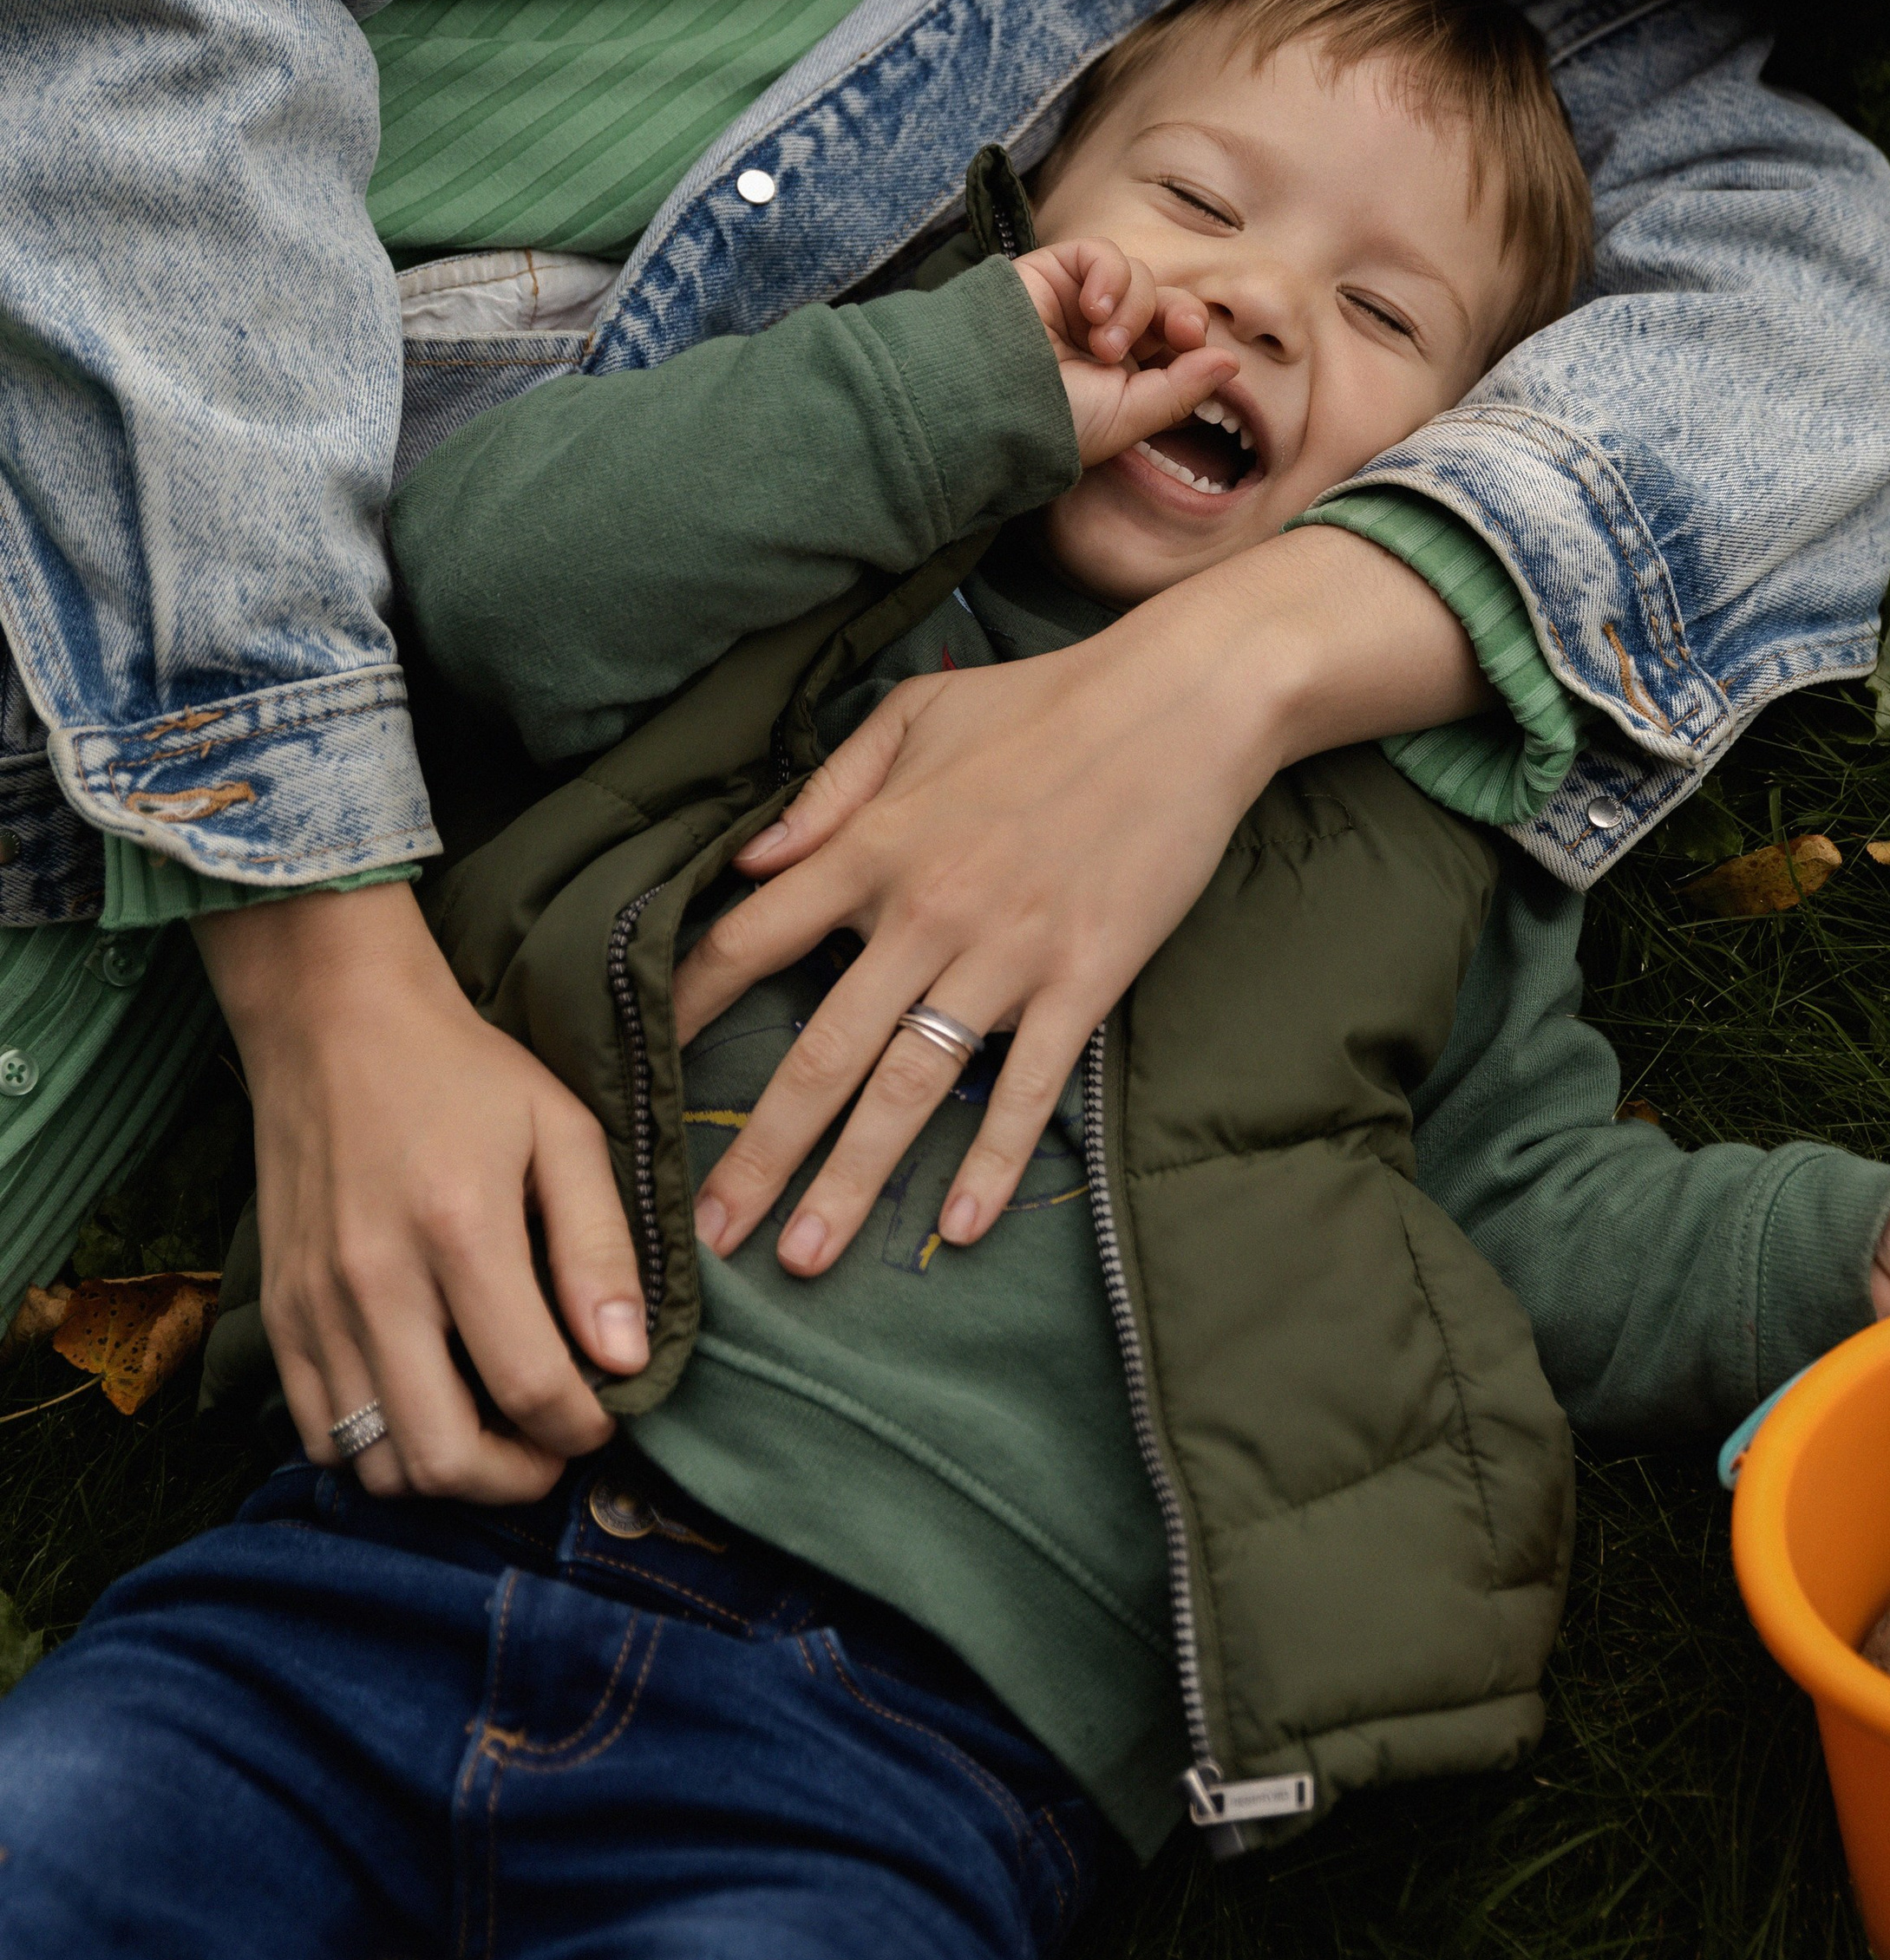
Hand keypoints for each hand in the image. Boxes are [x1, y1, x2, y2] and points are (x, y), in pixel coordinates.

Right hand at [199, 884, 648, 1500]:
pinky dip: (379, 1450)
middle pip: (444, 1457)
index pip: (532, 1386)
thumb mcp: (563, 1132)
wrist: (333, 1025)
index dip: (583, 1430)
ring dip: (446, 1474)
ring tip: (492, 1429)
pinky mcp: (278, 1316)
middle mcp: (376, 1282)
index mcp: (461, 1229)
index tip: (605, 1416)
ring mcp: (314, 1307)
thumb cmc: (464, 1074)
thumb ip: (599, 1248)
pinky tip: (425, 1405)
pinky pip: (319, 1436)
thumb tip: (626, 1358)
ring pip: (376, 1466)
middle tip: (551, 1445)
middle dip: (516, 1479)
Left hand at [675, 526, 1485, 1275]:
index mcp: (873, 847)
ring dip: (852, 1182)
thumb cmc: (1042, 702)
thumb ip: (826, 791)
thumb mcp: (913, 716)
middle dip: (756, 1151)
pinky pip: (1027, 1090)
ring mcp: (1006, 956)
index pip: (749, 942)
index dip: (685, 1011)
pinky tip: (962, 1229)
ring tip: (804, 1257)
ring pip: (909, 1090)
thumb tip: (748, 860)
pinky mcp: (1083, 982)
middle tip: (709, 1233)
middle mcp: (925, 914)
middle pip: (819, 1052)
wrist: (1184, 704)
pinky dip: (994, 1163)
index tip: (634, 1075)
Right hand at [1013, 235, 1234, 466]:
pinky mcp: (1055, 271)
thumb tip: (1231, 361)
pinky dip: (1109, 276)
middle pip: (1167, 302)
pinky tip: (1093, 308)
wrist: (986, 402)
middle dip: (1180, 314)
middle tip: (1179, 334)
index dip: (1192, 335)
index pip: (1176, 339)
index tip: (1192, 346)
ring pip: (1139, 278)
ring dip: (1134, 309)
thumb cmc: (1051, 422)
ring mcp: (1080, 301)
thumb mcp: (1127, 417)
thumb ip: (1181, 390)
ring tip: (1103, 344)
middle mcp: (1106, 333)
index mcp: (1126, 371)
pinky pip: (1101, 253)